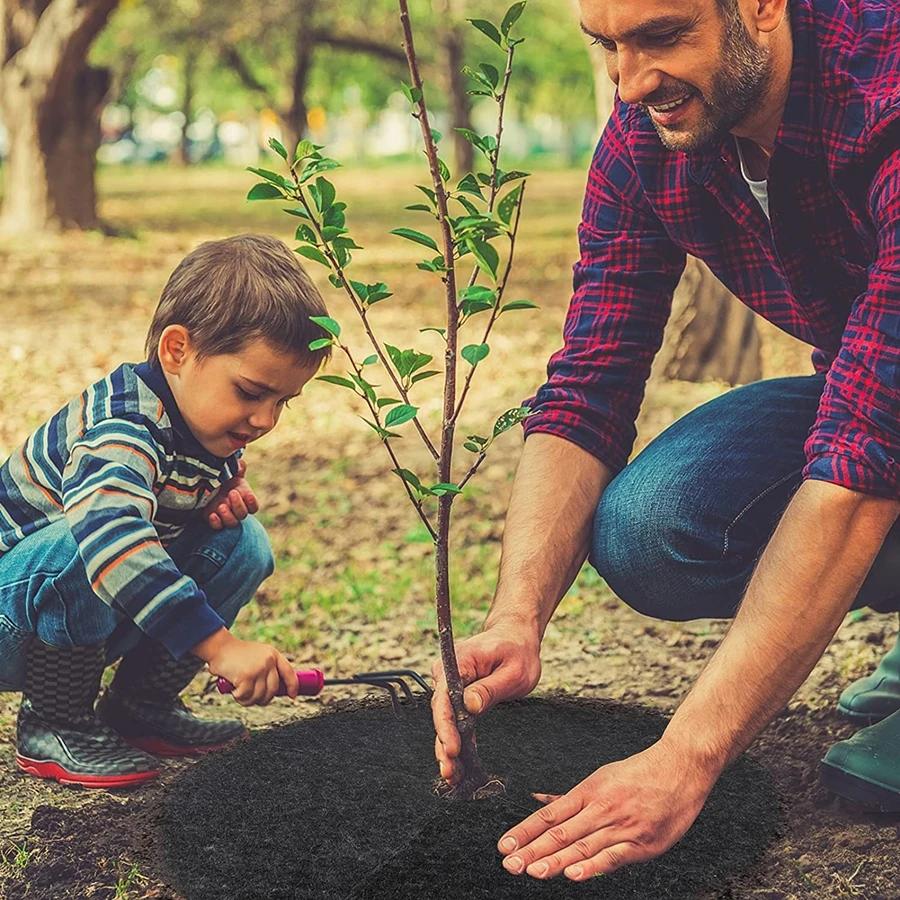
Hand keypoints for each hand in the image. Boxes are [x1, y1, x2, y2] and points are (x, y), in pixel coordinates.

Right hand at [192, 628, 298, 704]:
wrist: (219, 647)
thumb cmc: (236, 655)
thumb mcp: (258, 655)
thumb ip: (267, 668)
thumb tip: (274, 690)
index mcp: (273, 654)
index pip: (289, 672)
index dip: (293, 686)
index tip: (292, 696)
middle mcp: (268, 661)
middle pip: (272, 690)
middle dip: (263, 699)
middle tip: (252, 698)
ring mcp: (258, 669)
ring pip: (259, 696)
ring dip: (248, 700)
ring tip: (240, 694)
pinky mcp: (246, 677)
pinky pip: (246, 696)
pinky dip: (238, 697)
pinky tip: (234, 690)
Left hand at [206, 459, 258, 529]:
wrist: (205, 484)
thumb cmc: (223, 478)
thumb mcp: (230, 472)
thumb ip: (237, 469)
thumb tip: (240, 464)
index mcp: (243, 498)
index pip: (253, 507)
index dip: (252, 502)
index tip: (247, 493)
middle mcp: (236, 509)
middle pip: (243, 515)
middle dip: (238, 505)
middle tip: (232, 493)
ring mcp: (225, 516)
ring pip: (232, 523)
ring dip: (228, 516)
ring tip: (221, 506)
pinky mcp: (214, 519)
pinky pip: (217, 526)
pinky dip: (216, 522)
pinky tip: (212, 515)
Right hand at [432, 618, 540, 782]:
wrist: (515, 637)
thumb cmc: (517, 650)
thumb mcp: (514, 669)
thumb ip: (491, 688)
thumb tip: (470, 706)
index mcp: (458, 662)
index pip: (444, 698)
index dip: (445, 726)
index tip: (452, 749)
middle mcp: (447, 673)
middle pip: (440, 713)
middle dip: (444, 744)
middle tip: (450, 772)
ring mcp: (451, 686)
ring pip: (445, 721)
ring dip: (447, 748)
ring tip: (451, 776)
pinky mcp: (458, 697)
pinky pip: (455, 721)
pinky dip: (457, 742)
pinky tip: (459, 767)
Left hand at [497, 739, 717, 880]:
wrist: (680, 766)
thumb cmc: (639, 773)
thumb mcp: (601, 778)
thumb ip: (571, 797)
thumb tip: (539, 800)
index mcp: (588, 791)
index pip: (549, 815)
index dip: (525, 831)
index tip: (504, 844)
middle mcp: (600, 808)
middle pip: (561, 833)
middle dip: (533, 850)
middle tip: (509, 863)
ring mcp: (621, 826)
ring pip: (582, 846)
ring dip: (555, 861)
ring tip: (532, 871)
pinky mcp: (642, 843)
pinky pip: (613, 857)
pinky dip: (592, 867)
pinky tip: (573, 874)